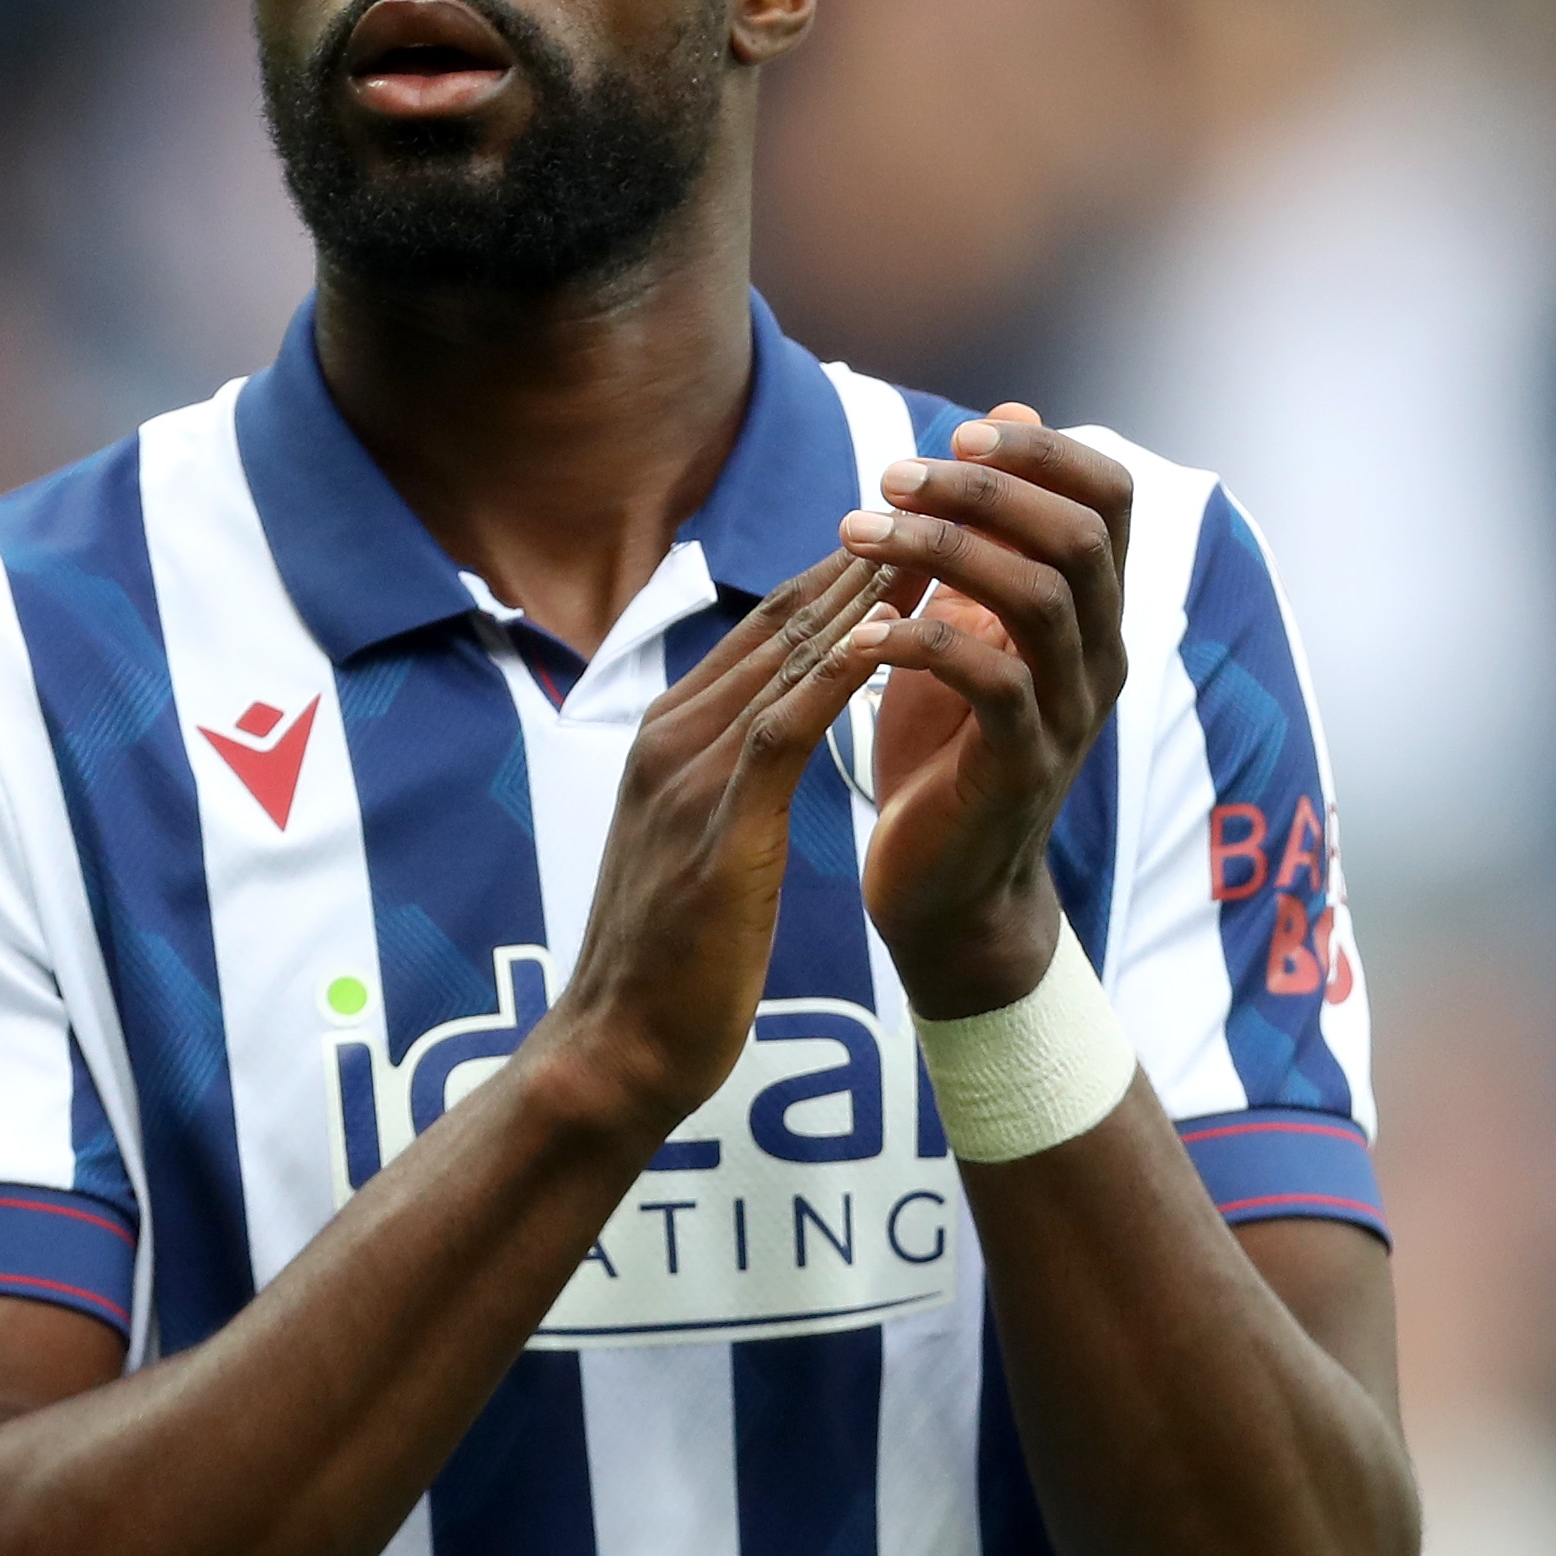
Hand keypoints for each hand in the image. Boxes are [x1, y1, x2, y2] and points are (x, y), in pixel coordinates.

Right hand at [527, 547, 898, 1136]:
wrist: (616, 1049)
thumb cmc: (667, 964)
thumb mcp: (695, 846)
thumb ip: (724, 784)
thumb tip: (768, 750)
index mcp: (667, 738)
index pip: (765, 633)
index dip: (839, 576)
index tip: (911, 532)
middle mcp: (670, 736)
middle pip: (780, 624)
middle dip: (862, 562)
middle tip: (939, 505)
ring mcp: (686, 775)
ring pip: (785, 658)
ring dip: (862, 596)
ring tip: (934, 544)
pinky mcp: (715, 822)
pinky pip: (784, 728)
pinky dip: (835, 674)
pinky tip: (889, 635)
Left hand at [841, 406, 1133, 1015]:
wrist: (945, 892)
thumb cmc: (944, 750)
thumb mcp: (967, 625)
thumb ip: (987, 536)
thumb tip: (1004, 415)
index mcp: (1091, 613)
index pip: (1109, 498)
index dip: (1044, 451)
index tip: (957, 439)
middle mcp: (1099, 657)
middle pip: (1080, 535)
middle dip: (985, 491)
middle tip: (891, 479)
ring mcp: (1068, 715)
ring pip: (1040, 598)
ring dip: (944, 551)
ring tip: (858, 533)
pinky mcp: (1021, 770)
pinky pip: (994, 683)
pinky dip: (923, 642)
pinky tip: (859, 633)